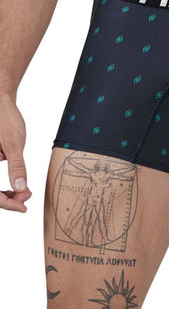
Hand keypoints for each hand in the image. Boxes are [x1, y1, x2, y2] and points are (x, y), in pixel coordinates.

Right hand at [0, 93, 31, 211]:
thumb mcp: (14, 143)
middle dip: (7, 200)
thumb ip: (17, 167)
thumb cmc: (6, 118)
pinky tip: (18, 186)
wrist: (1, 102)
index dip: (6, 203)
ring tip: (25, 193)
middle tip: (26, 199)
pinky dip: (4, 185)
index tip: (23, 206)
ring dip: (6, 194)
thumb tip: (21, 187)